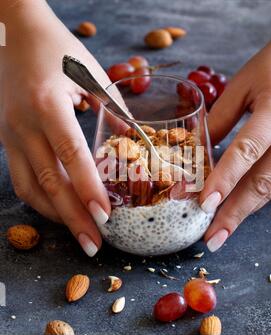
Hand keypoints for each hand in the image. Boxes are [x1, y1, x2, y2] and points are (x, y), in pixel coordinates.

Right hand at [0, 1, 111, 255]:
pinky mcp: (8, 140)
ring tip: (79, 235)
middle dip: (73, 217)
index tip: (105, 217)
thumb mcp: (90, 73)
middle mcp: (24, 125)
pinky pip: (22, 179)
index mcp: (48, 105)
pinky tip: (60, 211)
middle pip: (49, 182)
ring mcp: (11, 135)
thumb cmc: (56, 49)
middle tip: (94, 244)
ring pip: (30, 188)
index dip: (88, 188)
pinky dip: (41, 201)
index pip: (71, 156)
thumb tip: (136, 138)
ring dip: (55, 216)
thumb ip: (114, 107)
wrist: (13, 33)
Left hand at [200, 30, 270, 251]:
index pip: (246, 151)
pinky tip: (240, 210)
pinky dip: (258, 199)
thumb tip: (198, 154)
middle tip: (212, 238)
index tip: (204, 204)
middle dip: (235, 213)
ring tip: (222, 232)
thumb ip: (218, 120)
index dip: (224, 179)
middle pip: (263, 181)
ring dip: (246, 212)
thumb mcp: (241, 86)